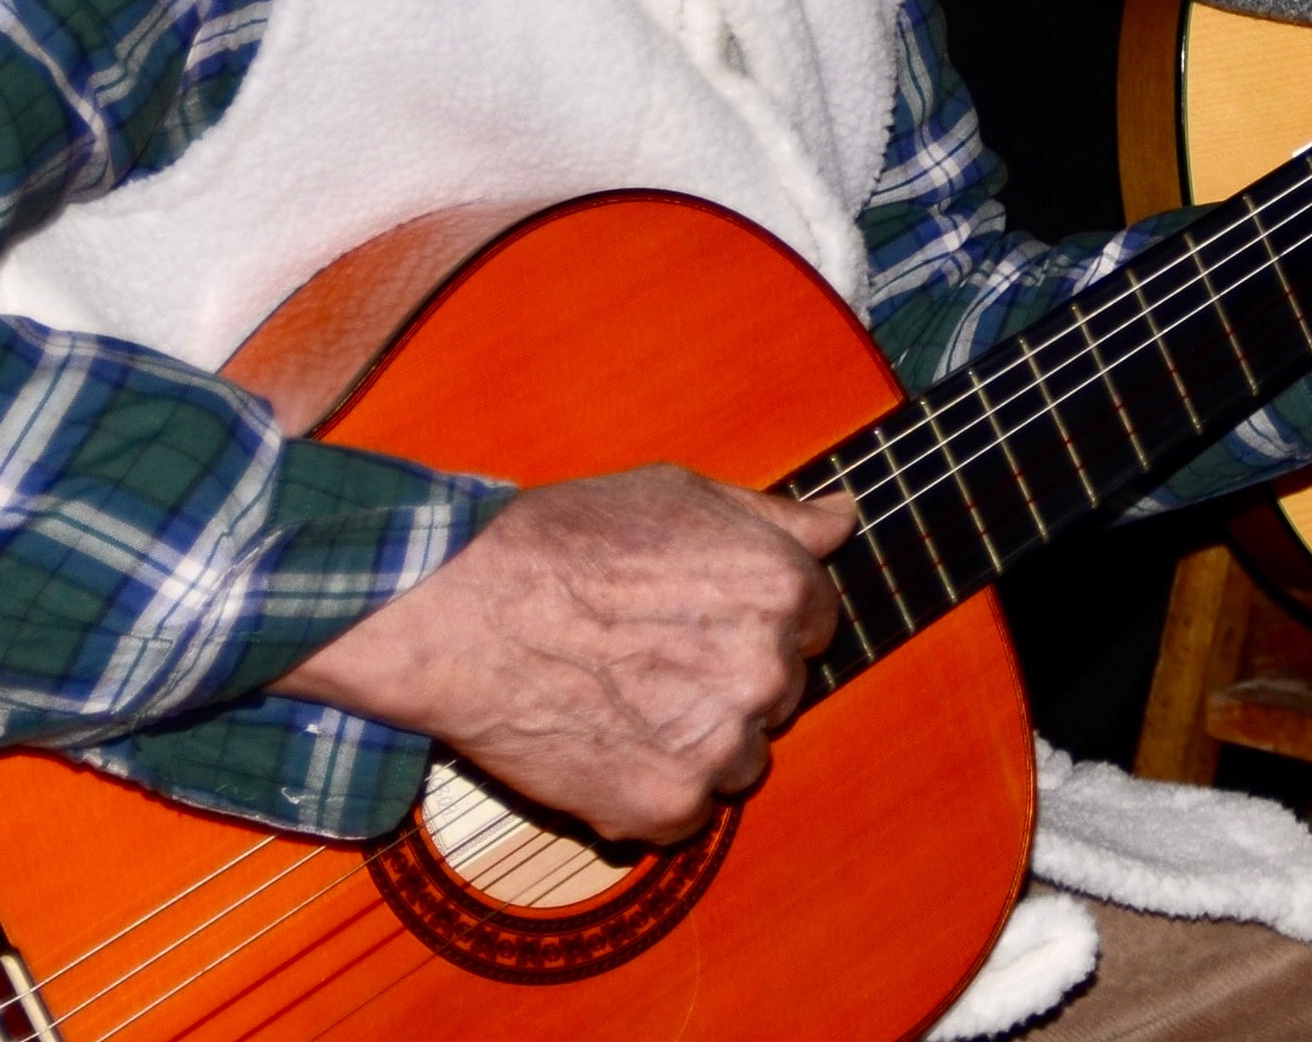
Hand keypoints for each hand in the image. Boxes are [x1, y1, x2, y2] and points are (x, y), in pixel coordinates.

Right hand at [282, 465, 853, 843]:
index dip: (755, 623)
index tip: (701, 622)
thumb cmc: (567, 541)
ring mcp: (721, 743)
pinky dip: (653, 793)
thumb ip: (777, 518)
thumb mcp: (682, 496)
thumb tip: (844, 520)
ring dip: (698, 743)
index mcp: (785, 588)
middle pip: (778, 694)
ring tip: (623, 702)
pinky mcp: (669, 805)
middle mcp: (768, 669)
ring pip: (739, 759)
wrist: (466, 612)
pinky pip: (688, 814)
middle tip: (651, 659)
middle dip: (728, 681)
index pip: (813, 625)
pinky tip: (606, 747)